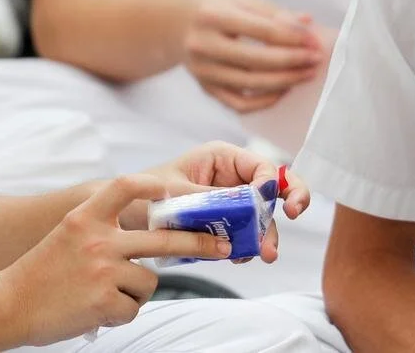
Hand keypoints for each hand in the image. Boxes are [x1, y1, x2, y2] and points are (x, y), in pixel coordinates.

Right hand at [1, 175, 230, 346]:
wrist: (7, 305)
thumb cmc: (46, 270)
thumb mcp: (71, 233)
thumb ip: (107, 225)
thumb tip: (158, 228)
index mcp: (86, 217)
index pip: (124, 186)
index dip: (154, 184)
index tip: (176, 187)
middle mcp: (97, 239)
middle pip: (165, 237)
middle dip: (200, 243)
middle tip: (224, 246)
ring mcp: (102, 270)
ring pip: (150, 278)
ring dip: (134, 289)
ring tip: (102, 291)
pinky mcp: (105, 301)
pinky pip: (135, 305)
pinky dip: (122, 310)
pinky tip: (96, 307)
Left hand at [119, 141, 310, 263]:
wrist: (118, 223)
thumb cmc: (140, 195)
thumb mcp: (175, 193)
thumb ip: (211, 198)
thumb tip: (243, 206)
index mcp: (223, 158)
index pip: (261, 166)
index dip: (273, 182)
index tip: (276, 200)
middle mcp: (232, 178)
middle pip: (273, 189)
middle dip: (288, 203)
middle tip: (296, 215)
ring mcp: (231, 203)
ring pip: (262, 216)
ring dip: (267, 234)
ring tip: (263, 254)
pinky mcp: (225, 225)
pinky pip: (246, 234)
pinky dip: (247, 246)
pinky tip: (238, 256)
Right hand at [182, 0, 324, 112]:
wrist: (175, 24)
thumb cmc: (216, 8)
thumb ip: (274, 12)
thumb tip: (306, 23)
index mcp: (214, 16)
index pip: (263, 31)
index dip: (294, 38)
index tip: (315, 41)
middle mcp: (203, 45)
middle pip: (257, 61)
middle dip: (293, 62)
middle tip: (316, 60)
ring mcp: (203, 71)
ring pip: (250, 84)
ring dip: (285, 82)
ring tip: (307, 74)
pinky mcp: (206, 88)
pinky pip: (239, 104)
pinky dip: (264, 101)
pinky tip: (284, 90)